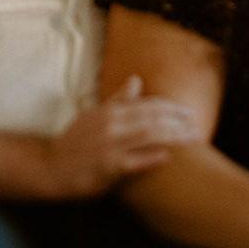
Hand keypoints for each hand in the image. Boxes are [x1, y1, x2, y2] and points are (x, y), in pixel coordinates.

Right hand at [43, 75, 201, 197]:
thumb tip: (136, 80)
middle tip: (198, 123)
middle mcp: (111, 125)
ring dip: (174, 135)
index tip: (189, 112)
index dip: (171, 107)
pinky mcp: (108, 167)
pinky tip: (169, 156)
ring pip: (148, 135)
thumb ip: (117, 100)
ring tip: (193, 137)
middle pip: (153, 117)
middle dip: (178, 119)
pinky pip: (135, 161)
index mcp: (109, 111)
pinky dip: (152, 157)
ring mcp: (109, 146)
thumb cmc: (75, 142)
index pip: (147, 104)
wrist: (50, 167)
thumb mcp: (94, 115)